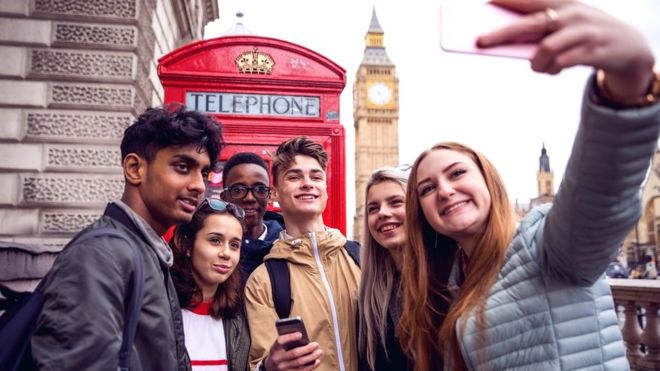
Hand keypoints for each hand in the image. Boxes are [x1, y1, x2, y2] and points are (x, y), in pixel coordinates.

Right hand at [264, 332, 322, 369]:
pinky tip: (317, 361)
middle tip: (316, 344)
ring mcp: (283, 369)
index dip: (290, 337)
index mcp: (274, 349)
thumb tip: (303, 337)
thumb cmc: (278, 354)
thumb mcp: (278, 347)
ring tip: (320, 352)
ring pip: (300, 362)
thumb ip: (287, 342)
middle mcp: (277, 359)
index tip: (300, 334)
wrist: (270, 369)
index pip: (280, 341)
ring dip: (312, 357)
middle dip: (307, 348)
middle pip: (294, 353)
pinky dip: (311, 366)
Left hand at [477, 0, 654, 99]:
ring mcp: (584, 32)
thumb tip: (504, 45)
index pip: (530, 0)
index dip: (508, 0)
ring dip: (536, 63)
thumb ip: (540, 33)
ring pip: (546, 50)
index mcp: (563, 4)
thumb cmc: (583, 36)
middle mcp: (572, 14)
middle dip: (502, 33)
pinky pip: (562, 64)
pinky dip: (552, 70)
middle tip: (480, 42)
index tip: (486, 2)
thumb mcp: (564, 28)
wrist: (628, 47)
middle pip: (530, 24)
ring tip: (538, 66)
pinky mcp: (594, 51)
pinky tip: (553, 70)